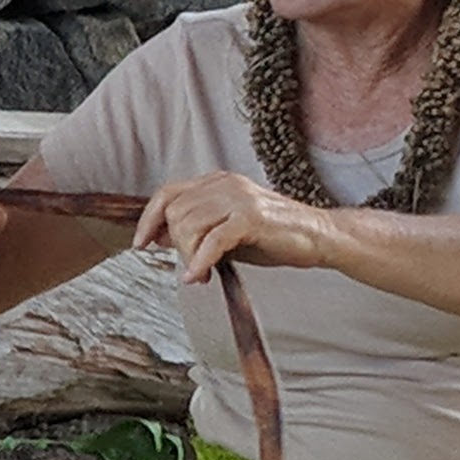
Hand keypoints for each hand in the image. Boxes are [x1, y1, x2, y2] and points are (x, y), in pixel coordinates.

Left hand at [134, 169, 332, 285]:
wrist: (319, 238)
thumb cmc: (274, 237)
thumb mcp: (225, 232)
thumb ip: (195, 230)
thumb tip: (159, 238)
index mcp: (217, 182)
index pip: (168, 193)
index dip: (148, 219)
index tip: (141, 245)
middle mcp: (226, 184)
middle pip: (176, 213)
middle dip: (177, 247)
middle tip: (193, 270)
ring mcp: (240, 198)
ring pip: (190, 226)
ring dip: (190, 257)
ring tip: (203, 274)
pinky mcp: (252, 217)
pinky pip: (212, 240)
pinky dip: (200, 262)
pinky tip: (200, 277)